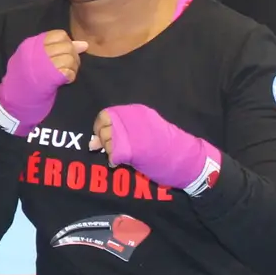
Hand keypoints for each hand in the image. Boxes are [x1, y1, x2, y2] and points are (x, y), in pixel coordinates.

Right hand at [0, 29, 83, 134]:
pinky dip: (70, 76)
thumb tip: (84, 44)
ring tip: (66, 74)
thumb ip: (57, 48)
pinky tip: (65, 80)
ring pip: (70, 58)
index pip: (59, 35)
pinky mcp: (50, 77)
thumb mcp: (34, 57)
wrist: (15, 96)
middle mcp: (38, 51)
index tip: (63, 53)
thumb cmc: (24, 75)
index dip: (66, 44)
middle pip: (67, 46)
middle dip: (73, 56)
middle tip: (68, 65)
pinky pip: (69, 72)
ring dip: (72, 67)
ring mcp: (43, 64)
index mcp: (32, 44)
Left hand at [95, 103, 219, 195]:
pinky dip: (113, 161)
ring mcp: (133, 134)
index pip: (105, 115)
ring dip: (110, 151)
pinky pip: (112, 155)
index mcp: (137, 111)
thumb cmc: (165, 145)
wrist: (184, 158)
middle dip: (104, 140)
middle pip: (104, 128)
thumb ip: (117, 133)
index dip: (100, 127)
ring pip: (107, 142)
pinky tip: (120, 163)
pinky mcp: (133, 149)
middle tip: (113, 149)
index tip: (102, 137)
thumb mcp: (142, 133)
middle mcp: (133, 119)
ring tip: (122, 155)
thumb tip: (91, 143)